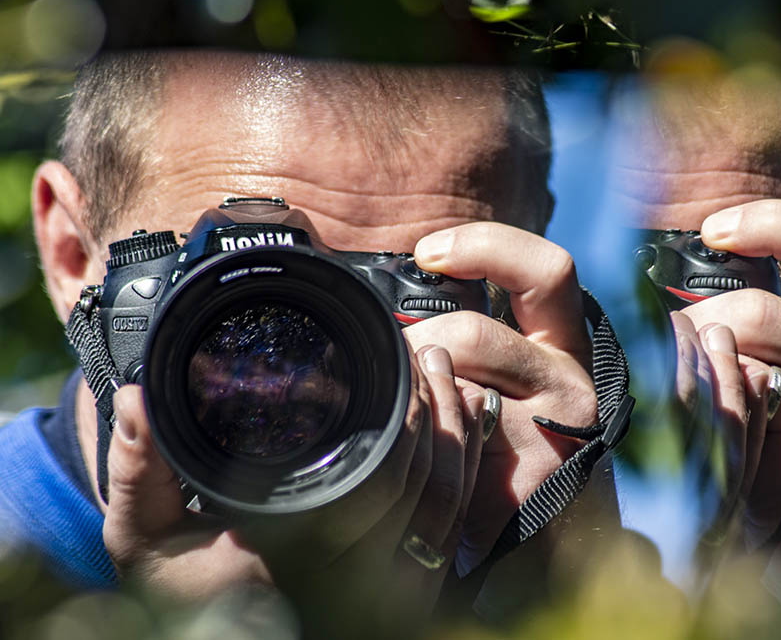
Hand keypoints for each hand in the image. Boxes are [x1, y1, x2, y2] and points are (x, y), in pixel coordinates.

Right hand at [102, 344, 484, 633]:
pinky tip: (459, 421)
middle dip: (436, 408)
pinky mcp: (408, 588)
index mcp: (302, 556)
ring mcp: (388, 589)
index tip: (400, 357)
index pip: (376, 483)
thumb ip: (139, 472)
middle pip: (426, 484)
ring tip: (444, 372)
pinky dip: (463, 469)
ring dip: (455, 432)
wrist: (212, 638)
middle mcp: (354, 579)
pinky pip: (452, 525)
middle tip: (425, 351)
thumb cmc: (181, 588)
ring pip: (448, 502)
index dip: (403, 416)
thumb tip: (135, 400)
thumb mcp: (145, 536)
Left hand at [408, 222, 603, 575]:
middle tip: (392, 373)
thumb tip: (402, 318)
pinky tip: (416, 458)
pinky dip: (419, 441)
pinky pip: (450, 442)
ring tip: (405, 418)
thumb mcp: (502, 378)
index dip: (486, 246)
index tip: (428, 253)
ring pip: (453, 386)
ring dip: (410, 394)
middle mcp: (571, 378)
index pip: (546, 271)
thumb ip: (473, 340)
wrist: (550, 543)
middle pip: (471, 332)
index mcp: (562, 343)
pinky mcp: (529, 477)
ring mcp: (556, 430)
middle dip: (410, 348)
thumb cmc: (511, 449)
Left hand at [680, 199, 780, 542]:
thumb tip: (690, 265)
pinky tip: (701, 443)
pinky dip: (699, 420)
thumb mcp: (773, 355)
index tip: (713, 230)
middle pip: (752, 312)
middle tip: (667, 354)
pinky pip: (732, 415)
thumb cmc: (777, 428)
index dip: (774, 224)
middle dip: (691, 327)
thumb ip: (748, 313)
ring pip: (735, 364)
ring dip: (691, 377)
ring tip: (687, 407)